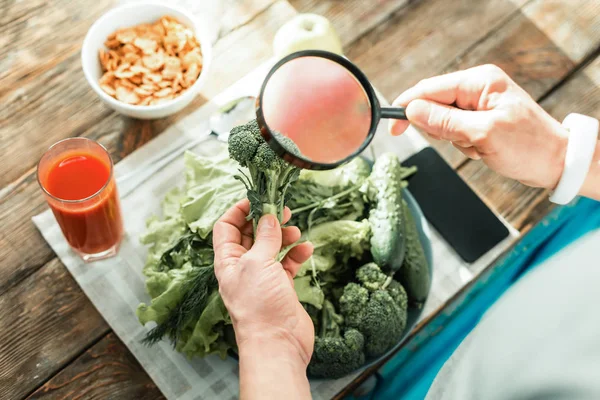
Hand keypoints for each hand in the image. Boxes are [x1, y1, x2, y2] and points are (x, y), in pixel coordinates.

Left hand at [213, 200, 314, 363]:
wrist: (278, 343)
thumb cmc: (260, 305)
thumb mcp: (258, 263)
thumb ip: (264, 237)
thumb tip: (269, 216)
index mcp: (227, 260)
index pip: (226, 227)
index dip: (239, 210)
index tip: (258, 199)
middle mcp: (242, 267)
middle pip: (251, 234)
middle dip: (266, 220)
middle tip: (283, 211)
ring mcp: (262, 277)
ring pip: (271, 246)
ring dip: (283, 236)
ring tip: (295, 231)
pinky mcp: (281, 286)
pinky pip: (287, 262)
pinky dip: (296, 253)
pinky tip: (306, 249)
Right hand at [390, 64, 568, 188]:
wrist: (556, 162)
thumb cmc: (528, 146)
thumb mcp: (483, 134)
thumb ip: (445, 121)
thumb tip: (412, 110)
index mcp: (480, 81)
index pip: (430, 89)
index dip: (408, 107)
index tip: (394, 127)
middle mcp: (478, 88)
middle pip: (434, 105)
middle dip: (441, 129)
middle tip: (463, 141)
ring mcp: (478, 104)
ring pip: (443, 122)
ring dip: (455, 140)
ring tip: (479, 147)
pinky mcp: (480, 120)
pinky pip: (455, 132)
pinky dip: (463, 145)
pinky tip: (482, 149)